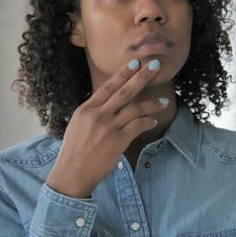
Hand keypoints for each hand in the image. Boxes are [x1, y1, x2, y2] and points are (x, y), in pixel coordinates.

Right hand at [45, 59, 167, 197]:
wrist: (72, 174)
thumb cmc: (74, 151)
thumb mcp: (77, 125)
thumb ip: (92, 113)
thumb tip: (107, 104)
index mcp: (86, 109)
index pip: (107, 87)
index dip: (122, 74)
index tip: (134, 63)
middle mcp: (97, 115)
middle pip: (124, 92)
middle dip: (141, 77)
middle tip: (154, 66)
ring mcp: (108, 128)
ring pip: (134, 109)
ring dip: (151, 105)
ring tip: (163, 102)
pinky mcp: (118, 142)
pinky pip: (137, 127)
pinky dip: (147, 122)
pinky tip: (153, 121)